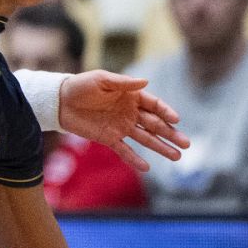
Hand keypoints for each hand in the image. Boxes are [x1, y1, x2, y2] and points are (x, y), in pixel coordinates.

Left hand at [58, 71, 190, 171]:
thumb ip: (123, 83)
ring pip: (145, 139)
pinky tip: (147, 168)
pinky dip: (134, 159)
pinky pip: (124, 150)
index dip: (166, 112)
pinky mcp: (109, 138)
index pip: (154, 105)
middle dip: (171, 134)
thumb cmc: (81, 86)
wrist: (60, 101)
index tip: (176, 120)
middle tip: (187, 144)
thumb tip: (146, 81)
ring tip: (177, 156)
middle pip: (155, 124)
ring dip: (160, 147)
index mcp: (131, 96)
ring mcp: (121, 126)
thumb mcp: (101, 79)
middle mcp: (130, 112)